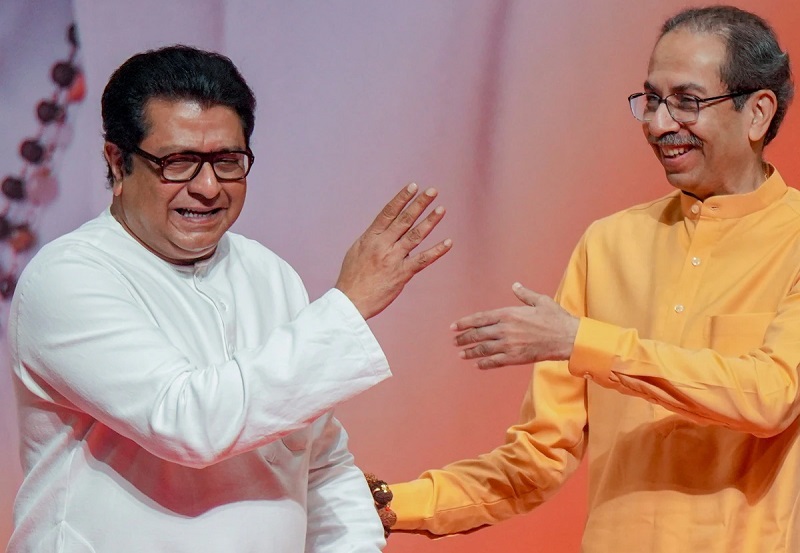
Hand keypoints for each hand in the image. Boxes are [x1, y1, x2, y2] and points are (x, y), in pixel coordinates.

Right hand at [335, 183, 451, 318]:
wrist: (350, 301)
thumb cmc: (352, 277)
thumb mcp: (357, 250)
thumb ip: (373, 238)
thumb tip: (385, 228)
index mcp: (370, 237)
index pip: (388, 212)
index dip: (401, 198)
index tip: (413, 186)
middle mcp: (382, 245)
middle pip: (404, 220)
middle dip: (419, 204)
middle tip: (432, 191)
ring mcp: (393, 259)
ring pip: (415, 236)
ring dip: (430, 221)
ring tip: (441, 209)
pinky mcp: (402, 274)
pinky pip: (422, 260)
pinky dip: (437, 251)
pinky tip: (448, 242)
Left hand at [452, 282, 578, 368]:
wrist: (568, 338)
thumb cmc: (556, 318)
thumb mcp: (540, 301)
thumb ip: (524, 294)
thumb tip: (515, 286)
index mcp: (509, 314)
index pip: (480, 318)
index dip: (465, 323)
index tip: (454, 327)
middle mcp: (506, 329)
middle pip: (478, 334)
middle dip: (463, 338)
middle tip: (454, 341)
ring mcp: (510, 344)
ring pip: (483, 349)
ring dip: (470, 351)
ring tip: (461, 353)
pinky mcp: (516, 358)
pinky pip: (495, 361)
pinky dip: (484, 363)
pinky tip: (477, 364)